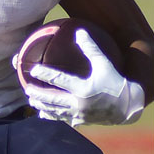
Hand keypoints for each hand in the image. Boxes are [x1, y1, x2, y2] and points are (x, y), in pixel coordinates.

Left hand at [24, 29, 144, 126]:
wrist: (127, 106)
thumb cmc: (115, 82)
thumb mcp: (104, 63)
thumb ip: (90, 48)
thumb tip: (79, 32)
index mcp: (83, 88)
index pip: (59, 80)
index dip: (45, 74)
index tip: (33, 69)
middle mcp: (79, 103)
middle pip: (52, 99)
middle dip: (37, 94)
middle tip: (27, 88)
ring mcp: (79, 114)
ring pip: (55, 111)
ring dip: (42, 106)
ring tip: (32, 102)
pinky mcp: (81, 121)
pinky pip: (63, 119)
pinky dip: (53, 116)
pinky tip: (45, 113)